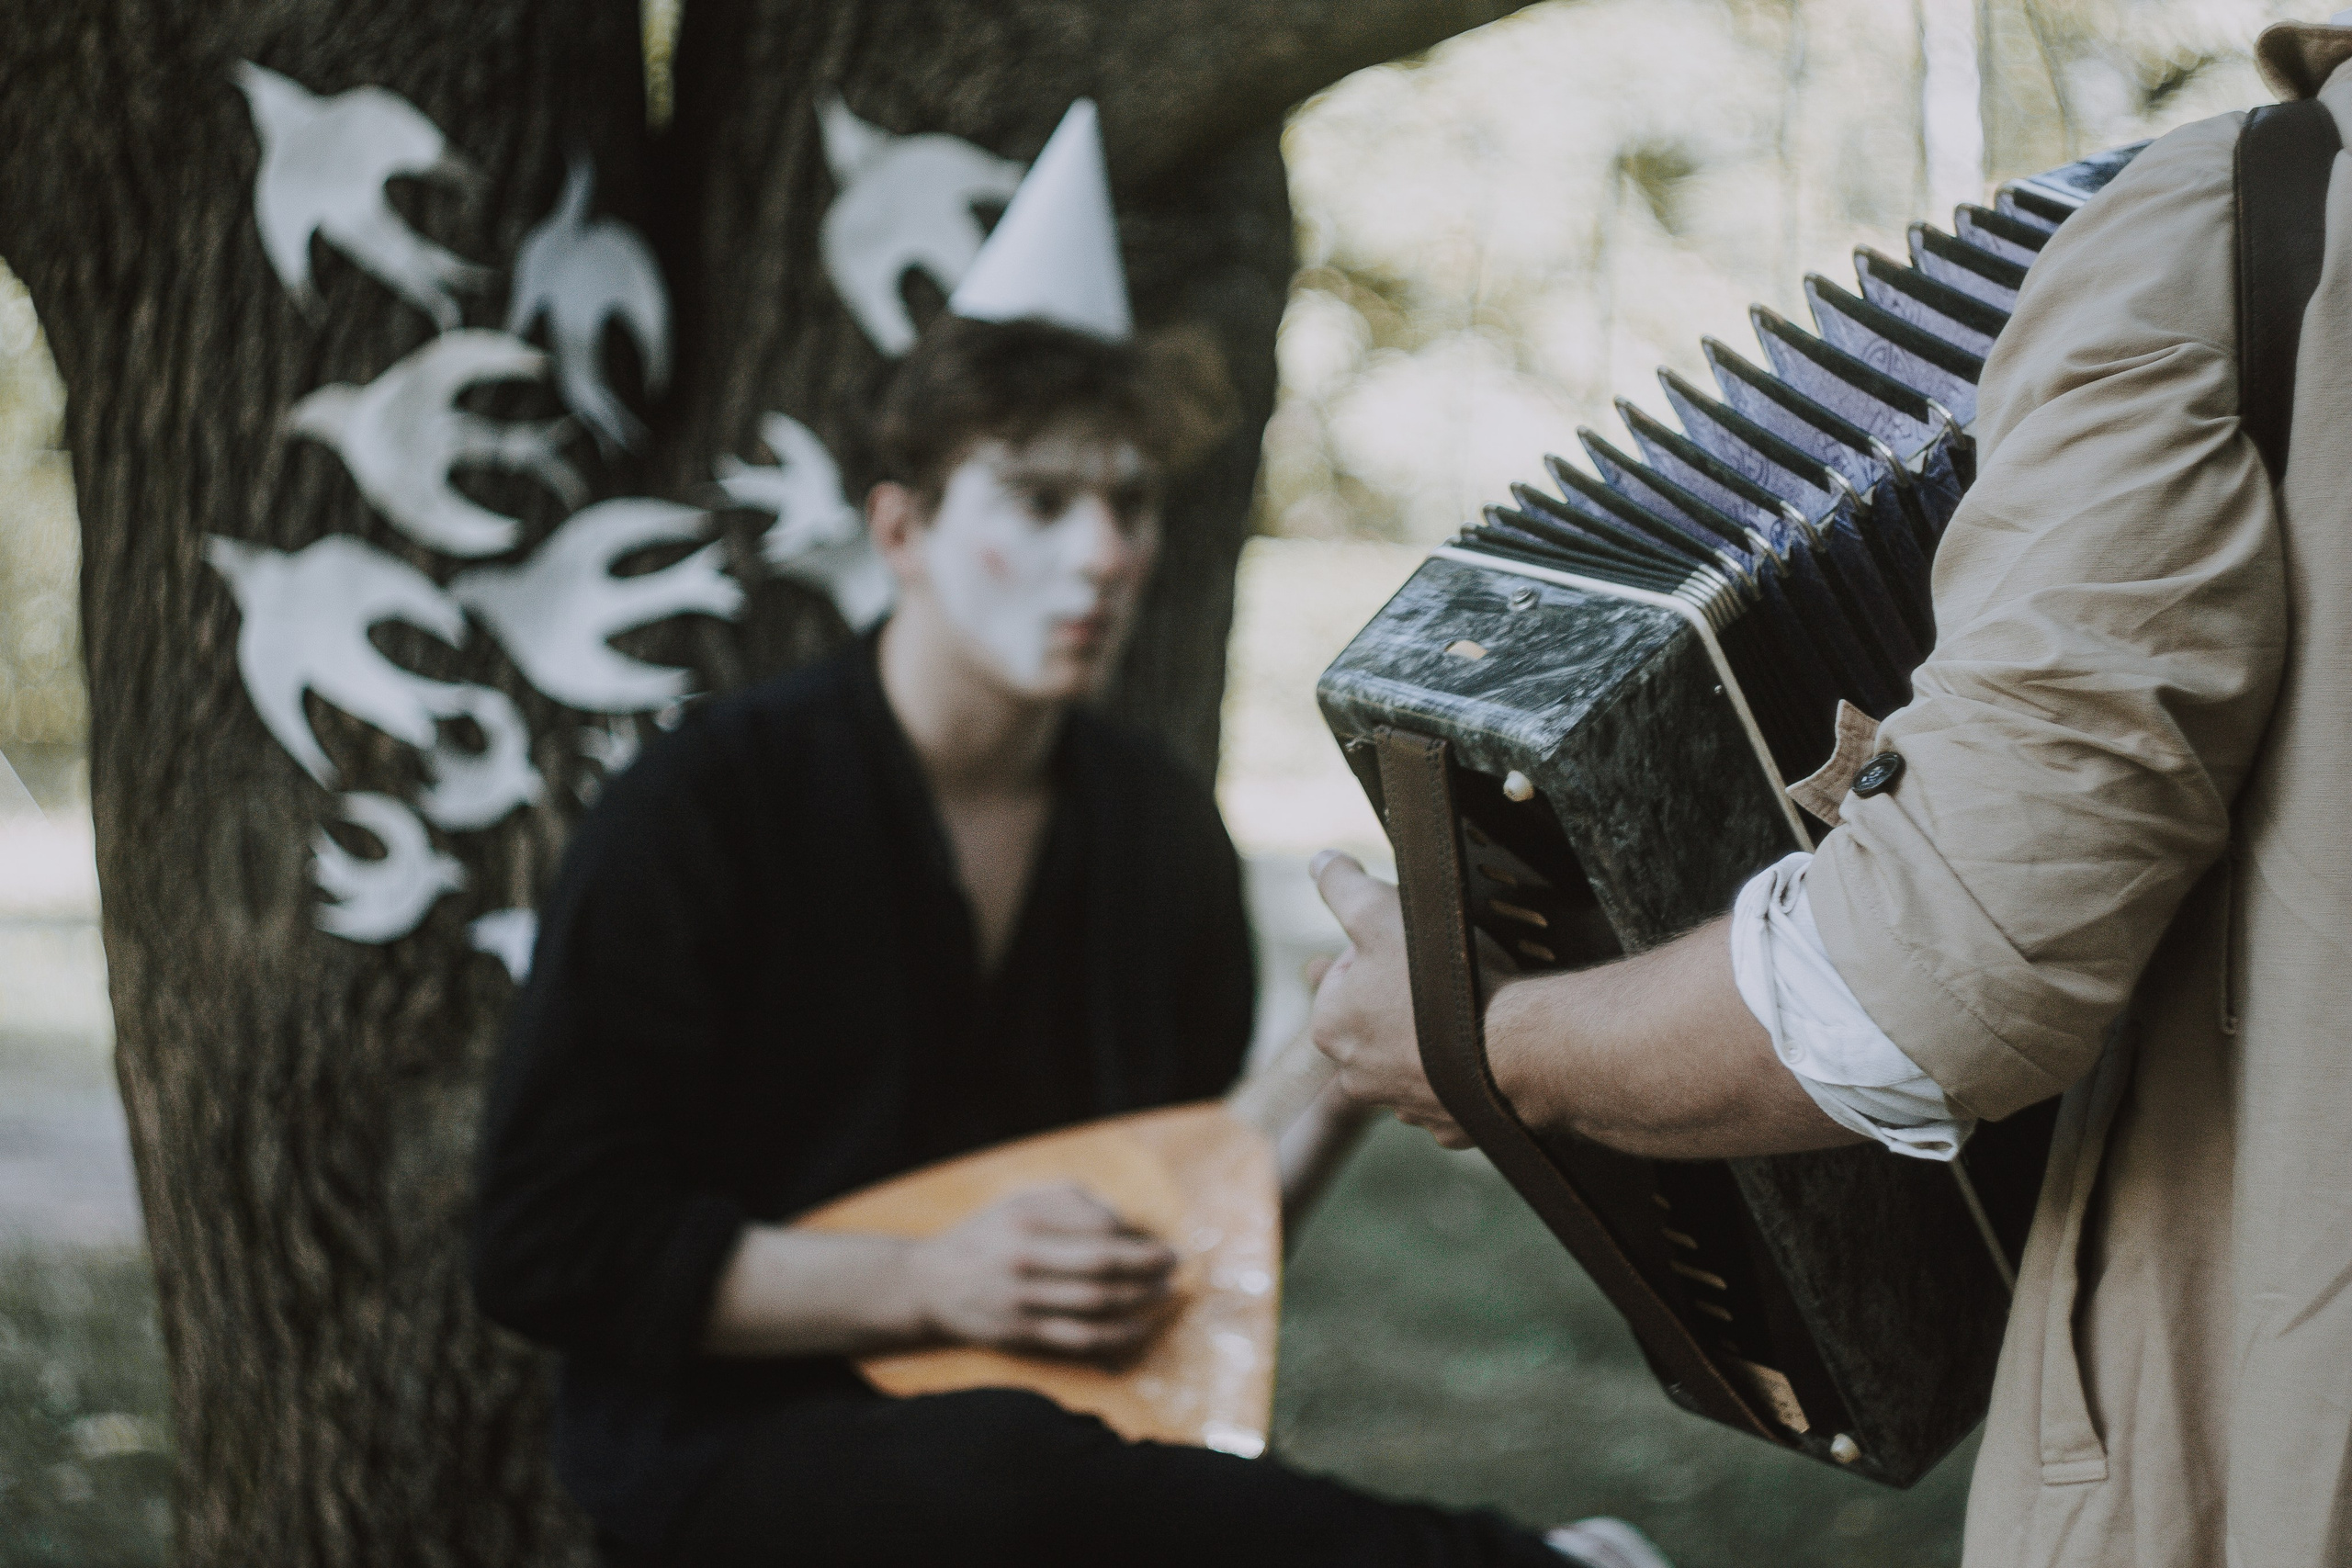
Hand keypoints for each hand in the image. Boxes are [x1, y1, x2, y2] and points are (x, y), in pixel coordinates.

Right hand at [904, 1184, 1177, 1357]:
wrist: (929, 1285)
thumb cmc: (987, 1236)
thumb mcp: (1019, 1201)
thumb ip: (1070, 1201)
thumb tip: (1122, 1222)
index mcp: (1025, 1222)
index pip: (1096, 1228)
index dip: (1134, 1236)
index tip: (1156, 1239)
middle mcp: (1023, 1261)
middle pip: (1102, 1267)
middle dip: (1147, 1267)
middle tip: (1174, 1264)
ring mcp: (1022, 1303)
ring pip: (1096, 1306)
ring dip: (1140, 1302)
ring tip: (1164, 1294)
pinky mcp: (1023, 1335)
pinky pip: (1080, 1340)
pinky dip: (1116, 1337)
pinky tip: (1139, 1329)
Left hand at [1308, 850, 1470, 1148]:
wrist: (1518, 1047)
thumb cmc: (1441, 980)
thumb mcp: (1379, 912)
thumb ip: (1343, 887)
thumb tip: (1320, 862)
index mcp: (1332, 1027)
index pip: (1344, 976)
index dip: (1377, 950)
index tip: (1409, 944)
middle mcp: (1358, 1076)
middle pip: (1377, 1020)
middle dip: (1402, 998)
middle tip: (1441, 976)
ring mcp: (1406, 1106)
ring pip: (1413, 1058)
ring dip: (1431, 1037)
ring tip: (1468, 1010)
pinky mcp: (1451, 1127)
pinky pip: (1453, 1091)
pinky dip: (1465, 1072)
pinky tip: (1484, 1049)